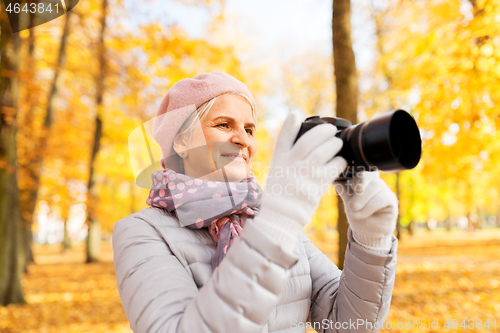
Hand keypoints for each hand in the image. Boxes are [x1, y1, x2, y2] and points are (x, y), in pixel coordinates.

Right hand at [258, 111, 346, 227]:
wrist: (281, 217)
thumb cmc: (280, 194)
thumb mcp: (277, 173)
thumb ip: (287, 158)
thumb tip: (299, 144)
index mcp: (279, 161)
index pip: (283, 139)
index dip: (289, 125)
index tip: (294, 115)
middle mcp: (290, 166)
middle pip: (308, 141)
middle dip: (322, 131)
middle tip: (331, 129)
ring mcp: (303, 175)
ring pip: (322, 152)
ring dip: (334, 144)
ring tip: (338, 142)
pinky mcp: (316, 186)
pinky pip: (333, 169)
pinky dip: (340, 162)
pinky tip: (342, 160)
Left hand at [335, 170, 397, 251]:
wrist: (368, 232)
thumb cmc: (358, 215)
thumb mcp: (348, 202)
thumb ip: (344, 191)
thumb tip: (335, 179)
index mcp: (364, 181)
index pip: (360, 171)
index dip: (355, 177)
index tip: (351, 186)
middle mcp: (375, 182)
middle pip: (368, 176)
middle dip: (359, 187)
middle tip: (351, 203)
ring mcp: (384, 190)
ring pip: (375, 186)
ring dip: (363, 200)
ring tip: (354, 210)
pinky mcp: (391, 201)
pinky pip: (382, 198)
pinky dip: (370, 207)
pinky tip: (363, 214)